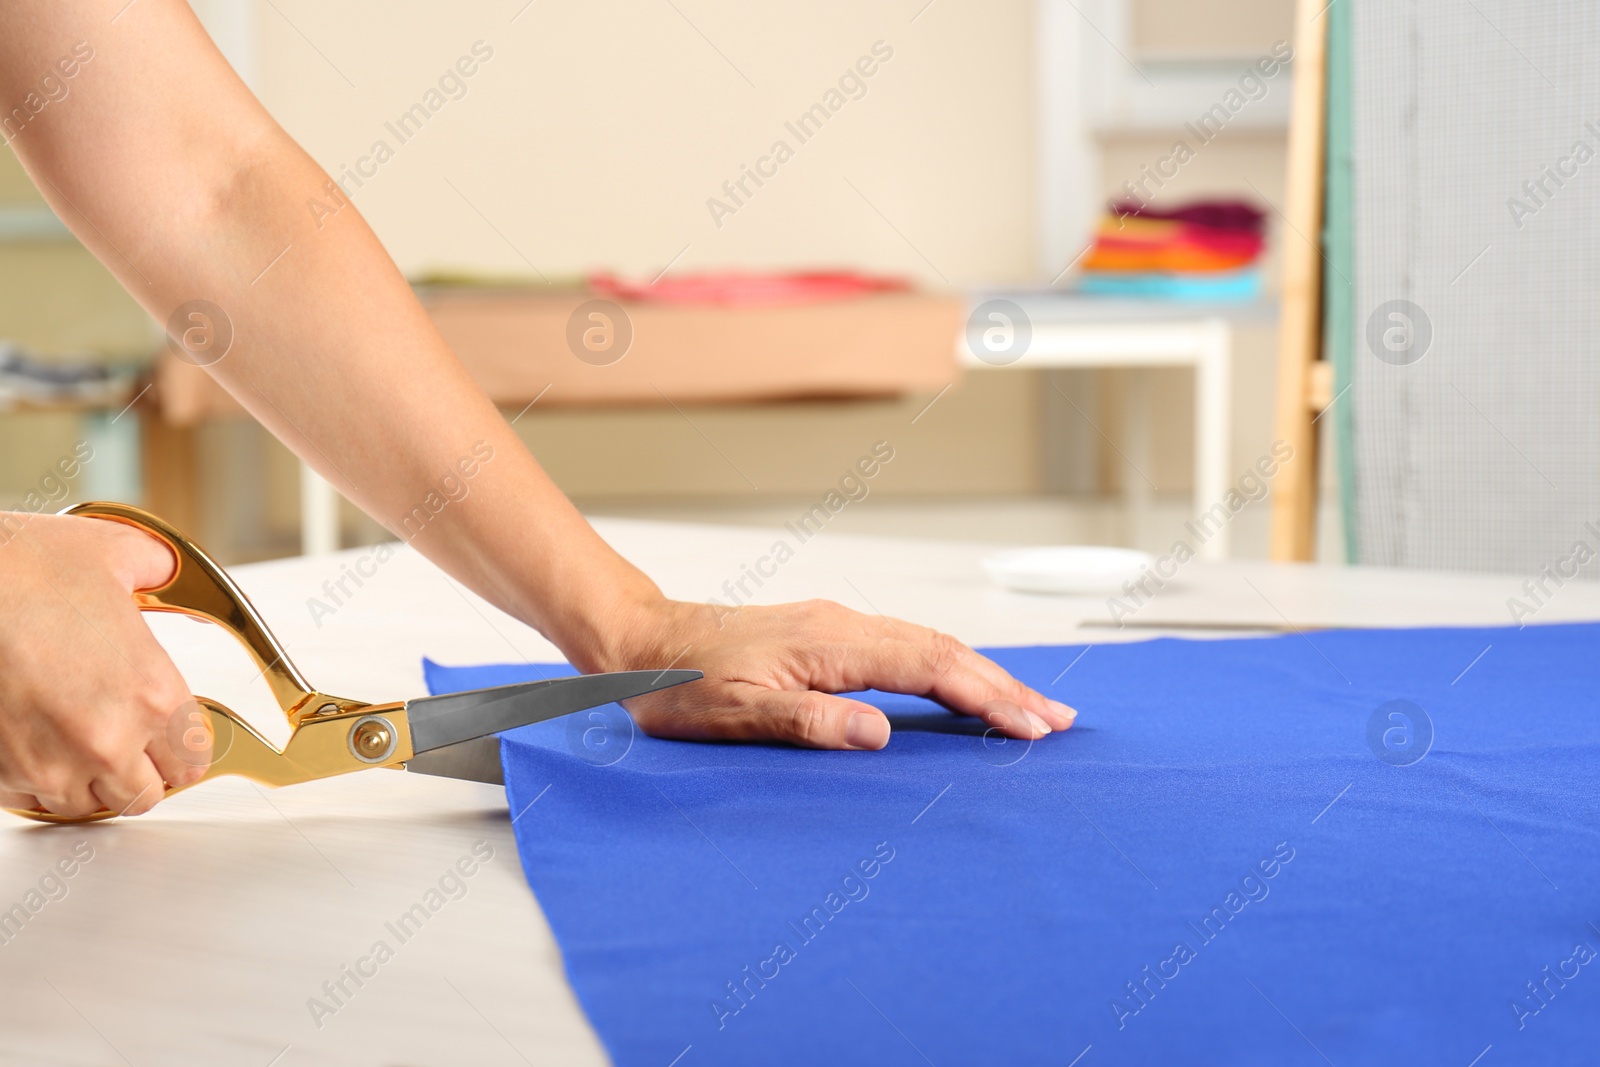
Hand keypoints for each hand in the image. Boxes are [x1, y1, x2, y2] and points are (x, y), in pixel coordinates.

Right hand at [0, 513, 202, 816]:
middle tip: (129, 744)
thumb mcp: (119, 552)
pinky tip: (37, 742)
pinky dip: (36, 779)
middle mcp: (107, 740)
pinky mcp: (1, 774)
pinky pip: (31, 799)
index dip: (182, 748)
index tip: (172, 739)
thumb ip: (159, 569)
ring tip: (80, 743)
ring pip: (87, 805)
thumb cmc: (20, 568)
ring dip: (89, 781)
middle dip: (140, 770)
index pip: (192, 761)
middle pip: (144, 794)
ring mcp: (50, 764)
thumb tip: (166, 572)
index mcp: (152, 694)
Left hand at [602, 599, 1075, 749]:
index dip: (987, 698)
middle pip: (945, 652)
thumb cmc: (678, 683)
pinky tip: (959, 683)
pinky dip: (948, 667)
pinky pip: (906, 646)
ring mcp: (838, 626)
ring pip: (930, 645)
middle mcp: (844, 626)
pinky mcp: (828, 635)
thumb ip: (808, 722)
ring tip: (1028, 706)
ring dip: (983, 675)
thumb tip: (879, 732)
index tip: (1033, 726)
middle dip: (1006, 686)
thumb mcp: (734, 714)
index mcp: (831, 644)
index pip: (931, 668)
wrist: (639, 640)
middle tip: (1060, 720)